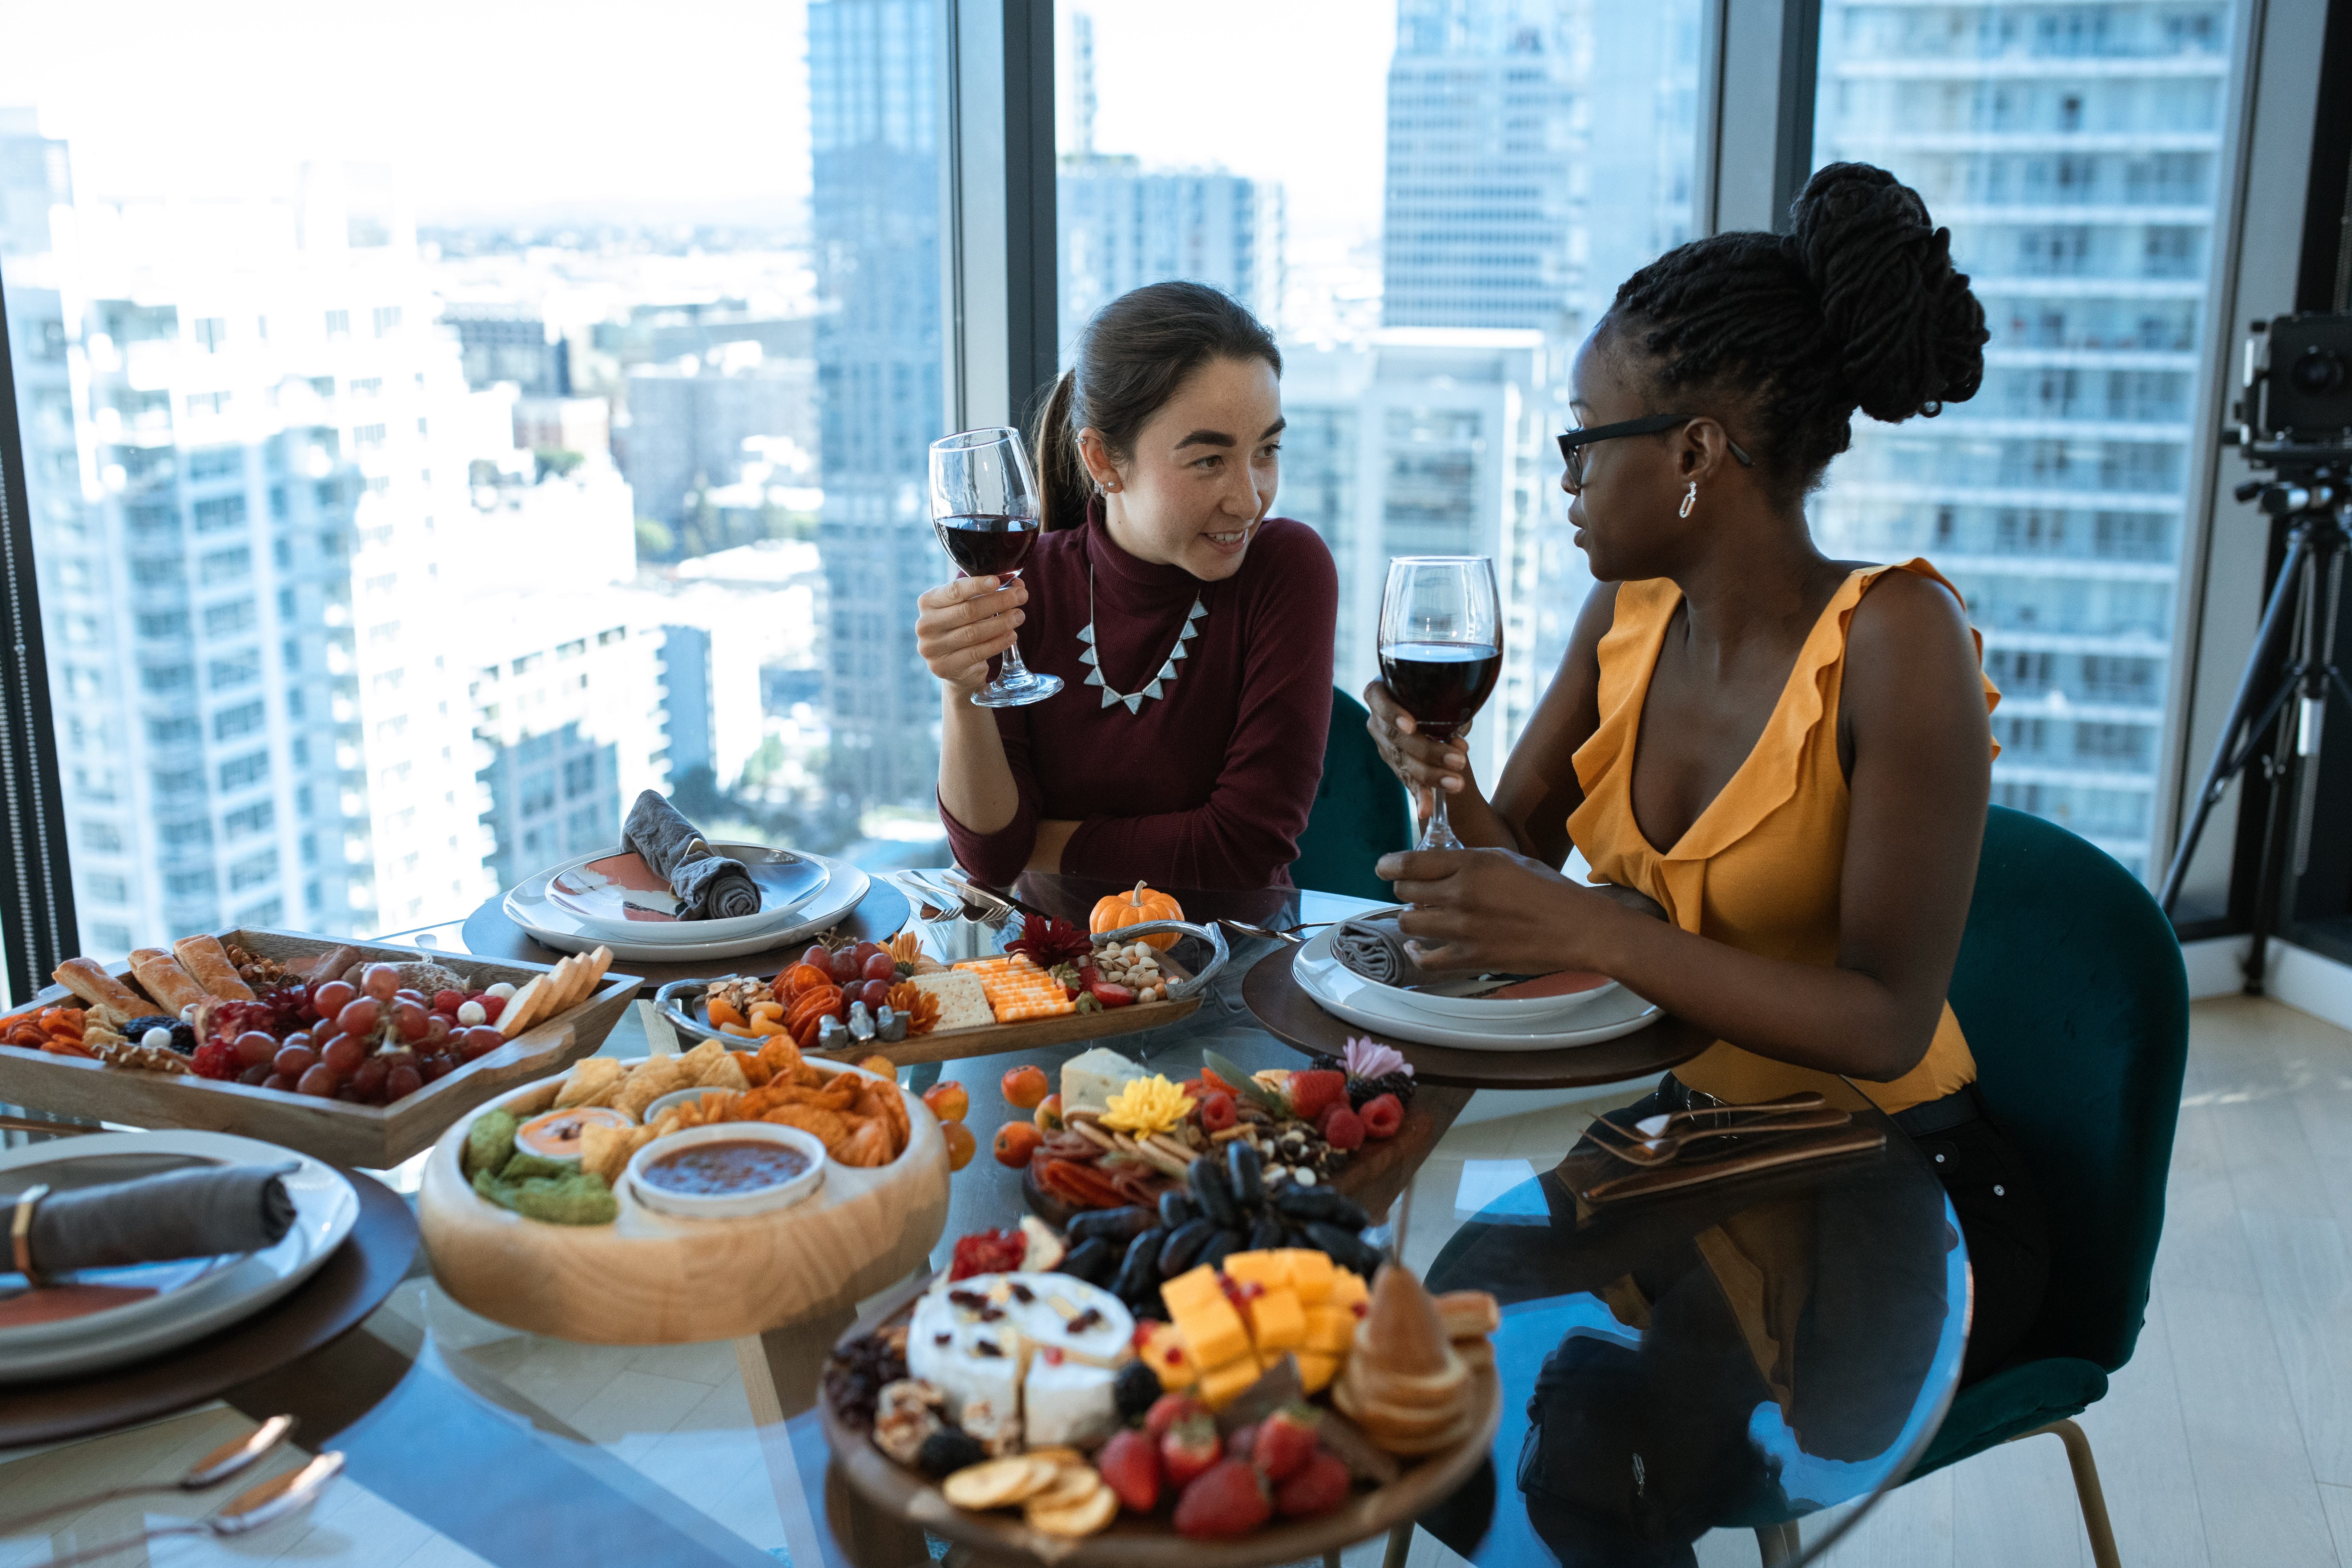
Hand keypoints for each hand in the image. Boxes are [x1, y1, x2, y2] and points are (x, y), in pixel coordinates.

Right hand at [917, 575, 1026, 694]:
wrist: (955, 667)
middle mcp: (925, 624)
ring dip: (1001, 623)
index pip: (954, 590)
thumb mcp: (968, 606)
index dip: (977, 585)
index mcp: (927, 602)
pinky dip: (997, 643)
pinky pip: (976, 653)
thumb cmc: (963, 628)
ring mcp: (931, 648)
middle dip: (999, 602)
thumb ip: (987, 594)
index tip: (998, 581)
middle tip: (1022, 596)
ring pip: (973, 632)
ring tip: (1019, 616)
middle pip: (967, 611)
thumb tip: (1018, 585)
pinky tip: (1012, 635)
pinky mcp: (943, 666)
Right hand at [1363, 680, 1470, 818]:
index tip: (1412, 726)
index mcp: (1380, 695)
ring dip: (1431, 776)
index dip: (1393, 715)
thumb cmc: (1432, 694)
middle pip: (1397, 739)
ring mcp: (1385, 747)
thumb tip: (1462, 727)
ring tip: (1456, 784)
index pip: (1380, 702)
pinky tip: (1425, 811)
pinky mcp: (1397, 767)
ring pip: (1404, 763)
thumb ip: (1446, 703)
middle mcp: (1377, 722)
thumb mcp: (1436, 692)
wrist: (1426, 710)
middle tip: (1458, 760)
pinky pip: (1408, 782)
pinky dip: (1420, 796)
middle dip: (1429, 752)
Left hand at [1374, 847, 1625, 973]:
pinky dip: (1416, 954)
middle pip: (1405, 892)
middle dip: (1404, 891)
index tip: (1383, 868)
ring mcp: (1464, 929)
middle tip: (1412, 893)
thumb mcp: (1508, 859)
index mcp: (1472, 864)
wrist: (1577, 928)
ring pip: (1410, 923)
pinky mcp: (1471, 958)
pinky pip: (1426, 960)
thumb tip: (1439, 864)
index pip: (1411, 863)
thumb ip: (1471, 860)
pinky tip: (1416, 949)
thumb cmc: (1547, 890)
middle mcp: (1462, 894)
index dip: (1389, 865)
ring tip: (1421, 918)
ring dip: (1411, 920)